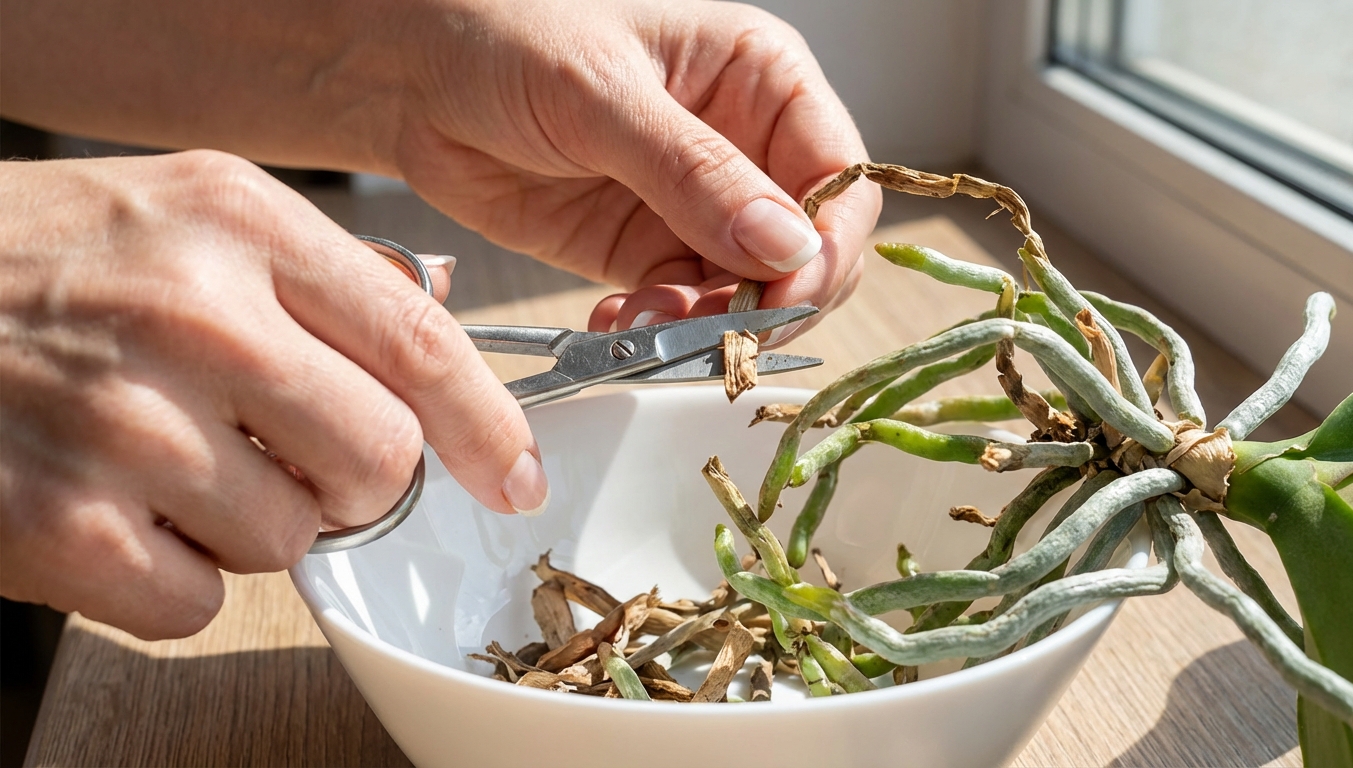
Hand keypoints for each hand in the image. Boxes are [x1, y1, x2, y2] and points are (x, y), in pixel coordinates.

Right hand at [0, 152, 546, 638]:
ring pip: (291, 541)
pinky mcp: (60, 527)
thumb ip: (320, 266)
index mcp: (236, 224)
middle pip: (379, 460)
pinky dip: (172, 579)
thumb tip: (442, 304)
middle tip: (296, 460)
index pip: (420, 341)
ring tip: (165, 463)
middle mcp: (189, 317)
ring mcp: (122, 425)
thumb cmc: (37, 260)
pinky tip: (117, 512)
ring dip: (250, 526)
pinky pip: (199, 604)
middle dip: (356, 483)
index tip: (515, 475)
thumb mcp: (182, 209)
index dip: (489, 426)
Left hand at [393, 0, 880, 338]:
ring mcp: (696, 204)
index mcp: (761, 79)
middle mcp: (743, 146)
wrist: (409, 73)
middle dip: (773, 300)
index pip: (838, 178)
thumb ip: (697, 174)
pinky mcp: (646, 249)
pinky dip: (664, 333)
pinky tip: (619, 326)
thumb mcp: (604, 96)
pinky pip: (686, 310)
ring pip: (749, 293)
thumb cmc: (504, 35)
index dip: (826, 246)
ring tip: (650, 329)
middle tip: (722, 334)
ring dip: (712, 327)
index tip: (787, 296)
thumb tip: (788, 246)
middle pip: (807, 249)